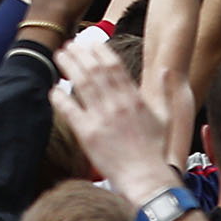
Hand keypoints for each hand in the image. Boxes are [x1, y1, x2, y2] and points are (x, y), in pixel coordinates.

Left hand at [50, 40, 175, 190]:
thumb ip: (165, 91)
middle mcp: (117, 103)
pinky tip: (53, 89)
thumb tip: (167, 69)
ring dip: (69, 67)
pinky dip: (61, 97)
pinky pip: (70, 110)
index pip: (114, 65)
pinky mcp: (88, 134)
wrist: (145, 177)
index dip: (99, 51)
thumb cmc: (155, 150)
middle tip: (70, 45)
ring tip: (60, 56)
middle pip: (95, 70)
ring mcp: (102, 118)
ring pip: (81, 84)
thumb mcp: (166, 117)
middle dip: (80, 54)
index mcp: (134, 97)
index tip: (90, 43)